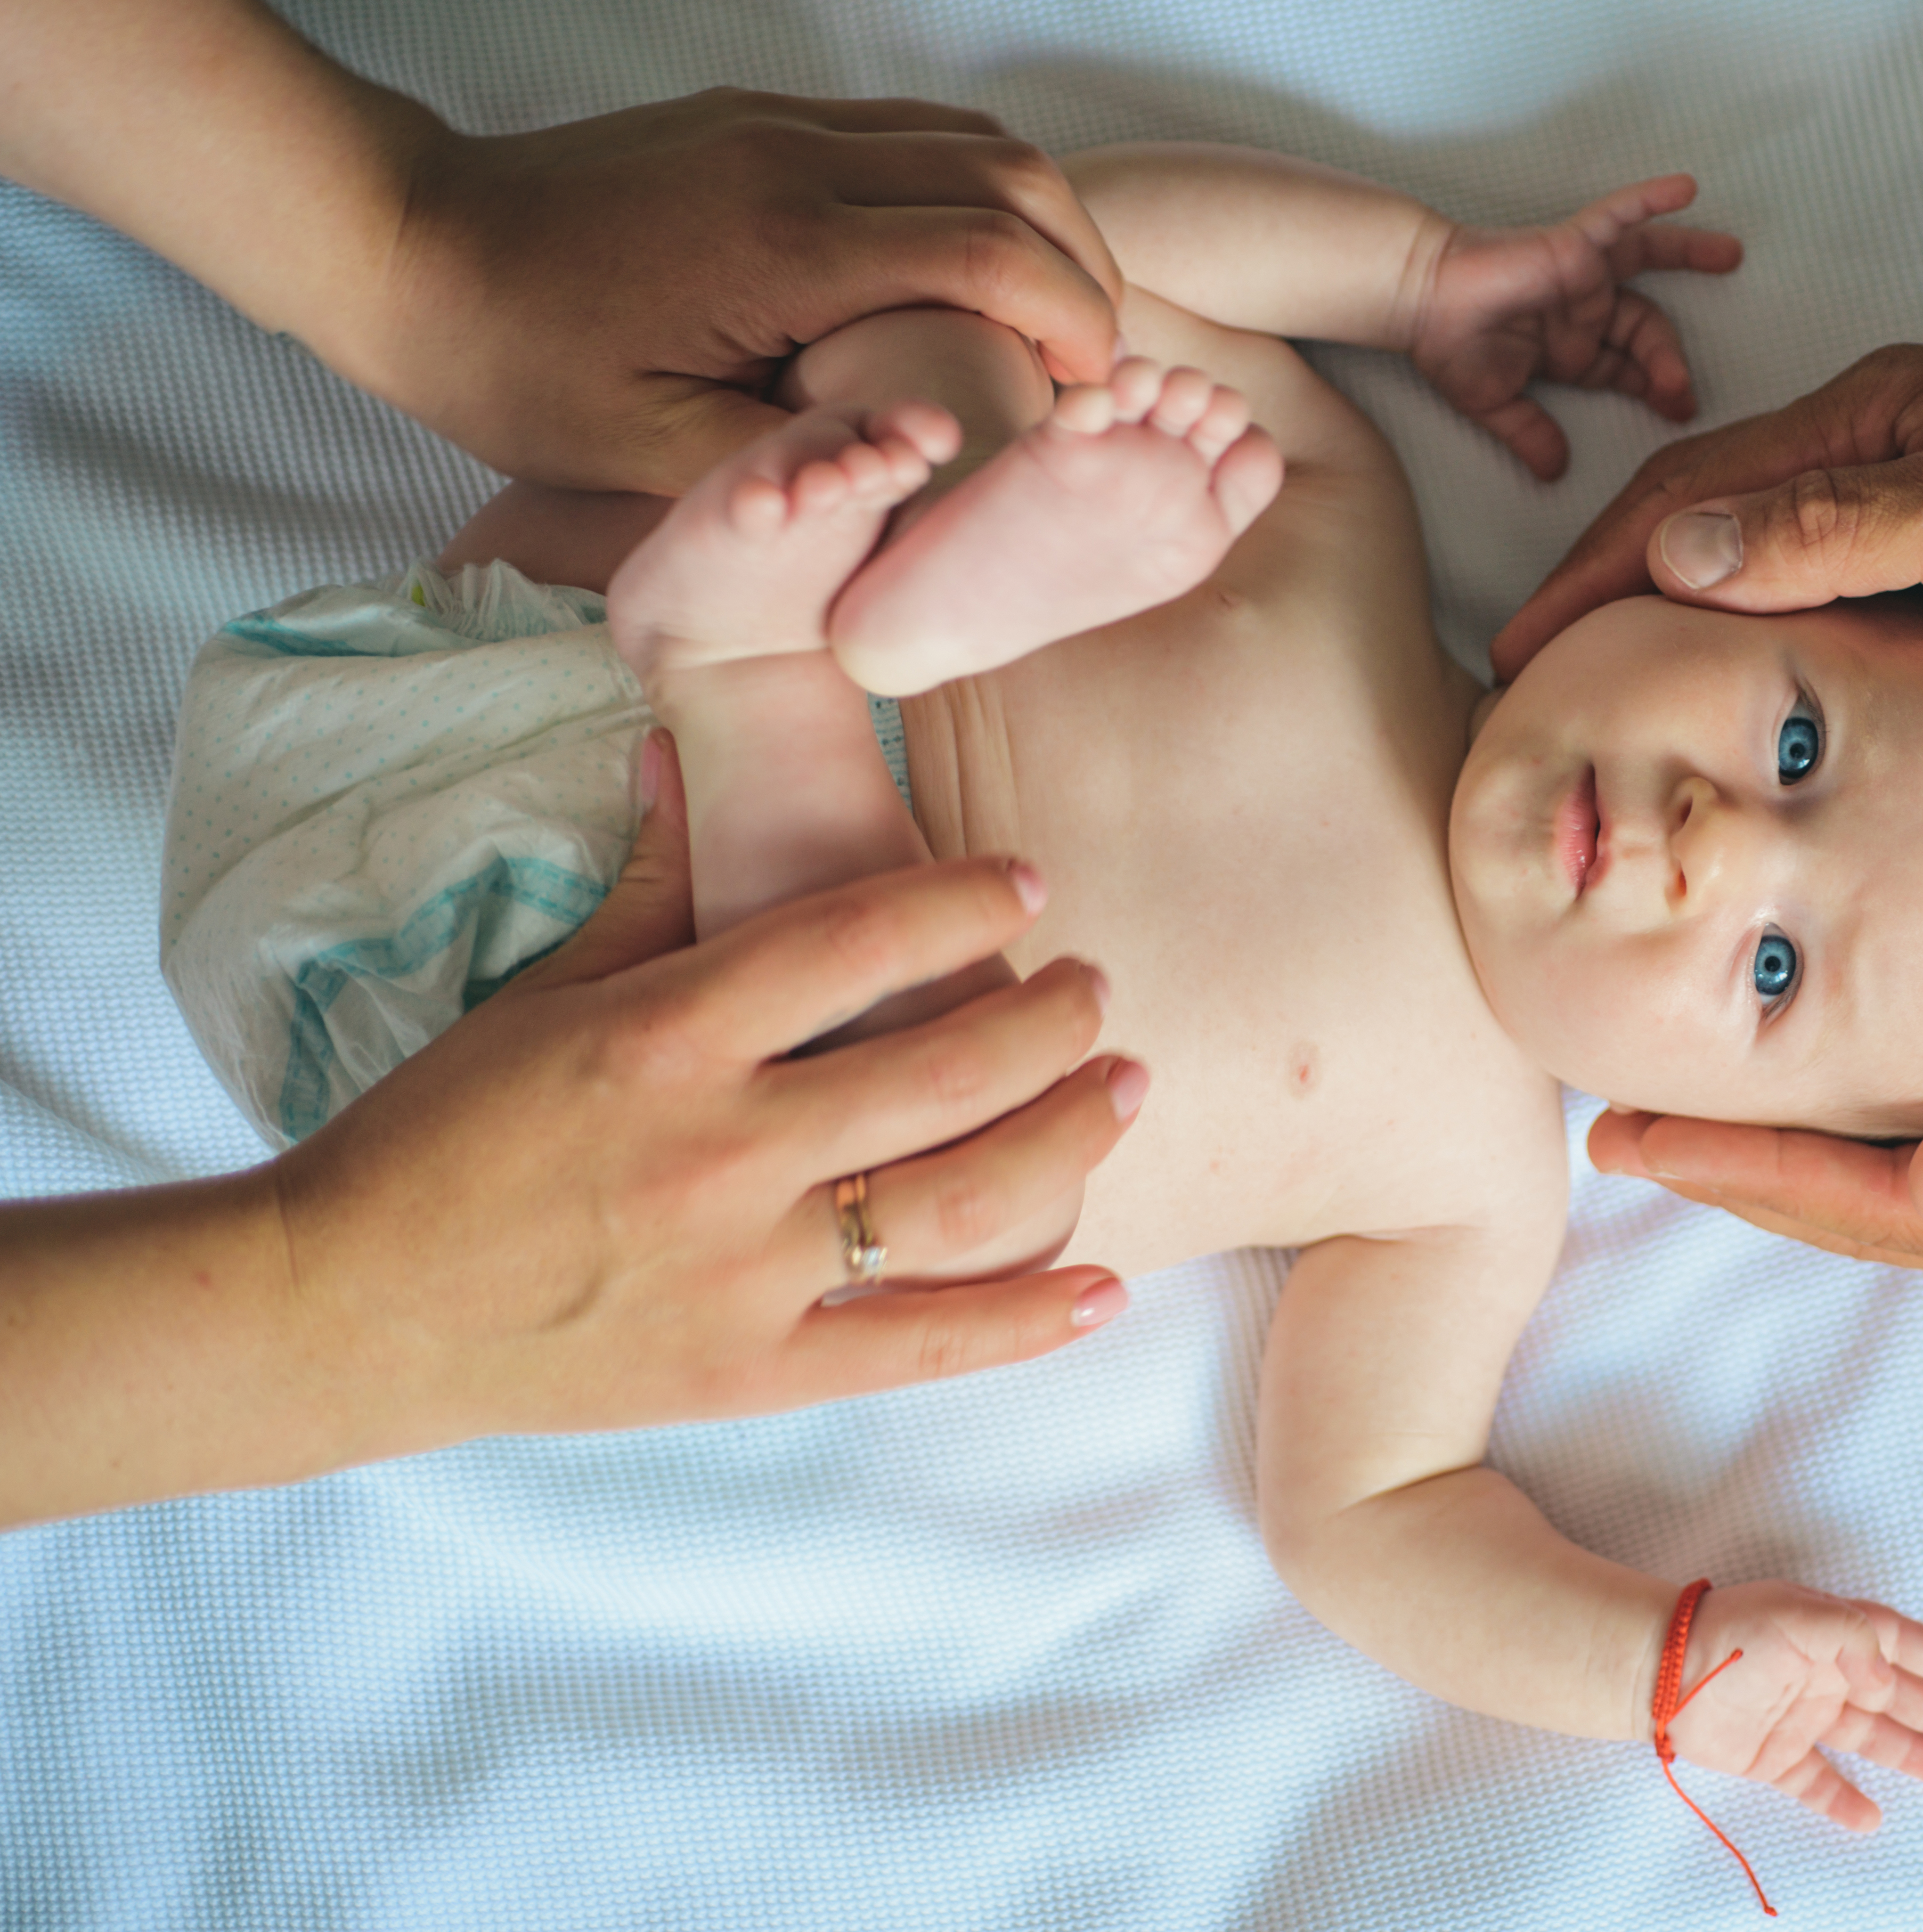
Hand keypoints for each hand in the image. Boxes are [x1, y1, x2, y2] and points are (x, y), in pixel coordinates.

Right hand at [269, 732, 1144, 1454]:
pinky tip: (1107, 1287)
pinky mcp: (751, 1369)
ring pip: (962, 1199)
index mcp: (666, 1037)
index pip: (858, 940)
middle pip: (945, 1070)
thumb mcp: (543, 992)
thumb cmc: (447, 1132)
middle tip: (1098, 989)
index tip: (1029, 884)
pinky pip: (920, 1346)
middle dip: (1052, 1019)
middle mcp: (721, 1149)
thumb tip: (679, 748)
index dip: (964, 902)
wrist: (351, 1302)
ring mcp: (743, 1270)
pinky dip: (1027, 1322)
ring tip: (1126, 1088)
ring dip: (1069, 1137)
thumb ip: (645, 884)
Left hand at [369, 91, 1127, 493]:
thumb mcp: (653, 451)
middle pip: (1013, 178)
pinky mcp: (759, 119)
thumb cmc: (515, 359)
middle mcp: (798, 160)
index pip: (993, 256)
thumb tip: (920, 465)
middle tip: (1098, 364)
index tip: (1094, 397)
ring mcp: (779, 124)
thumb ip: (796, 461)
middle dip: (1086, 270)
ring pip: (974, 139)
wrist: (406, 242)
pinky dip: (978, 193)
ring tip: (1057, 317)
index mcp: (785, 246)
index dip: (1075, 324)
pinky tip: (978, 266)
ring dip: (1042, 223)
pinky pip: (912, 134)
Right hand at [1407, 175, 1740, 480]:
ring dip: (1688, 253)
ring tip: (1731, 255)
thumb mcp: (1494, 404)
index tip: (1678, 411)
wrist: (1418, 301)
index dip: (1655, 388)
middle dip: (1670, 359)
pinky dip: (1649, 200)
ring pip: (1646, 259)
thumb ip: (1529, 435)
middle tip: (1686, 390)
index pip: (1627, 368)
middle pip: (1646, 327)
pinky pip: (1617, 215)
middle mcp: (1583, 307)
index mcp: (1570, 347)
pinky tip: (1687, 187)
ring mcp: (1581, 272)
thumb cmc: (1448, 346)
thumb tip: (1555, 474)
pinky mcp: (1572, 242)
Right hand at [1492, 343, 1922, 679]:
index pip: (1691, 492)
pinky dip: (1756, 623)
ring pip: (1759, 549)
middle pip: (1706, 512)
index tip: (1525, 646)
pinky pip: (1821, 581)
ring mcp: (1919, 493)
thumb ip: (1834, 529)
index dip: (1596, 569)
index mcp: (1874, 422)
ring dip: (1673, 607)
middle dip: (1608, 586)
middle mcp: (1884, 446)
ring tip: (1609, 682)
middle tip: (1537, 673)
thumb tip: (1683, 547)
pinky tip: (1739, 678)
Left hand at [1591, 895, 1922, 1290]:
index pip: (1877, 1209)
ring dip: (1784, 1156)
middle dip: (1738, 1179)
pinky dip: (1857, 1118)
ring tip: (1680, 1117)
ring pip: (1889, 1182)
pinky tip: (1814, 1080)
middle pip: (1859, 1211)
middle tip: (1616, 1135)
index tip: (1641, 1144)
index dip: (1753, 1179)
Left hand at [1660, 1580, 1922, 1829]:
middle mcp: (1821, 1673)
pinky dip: (1844, 1800)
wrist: (1663, 1671)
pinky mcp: (1771, 1755)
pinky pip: (1816, 1781)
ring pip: (1865, 1738)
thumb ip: (1855, 1637)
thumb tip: (1889, 1675)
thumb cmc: (1733, 1633)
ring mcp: (1798, 1715)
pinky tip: (1872, 1816)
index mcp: (1831, 1633)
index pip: (1898, 1642)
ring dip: (1907, 1753)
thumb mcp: (1801, 1616)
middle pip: (1892, 1694)